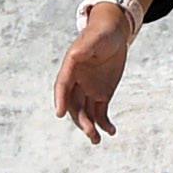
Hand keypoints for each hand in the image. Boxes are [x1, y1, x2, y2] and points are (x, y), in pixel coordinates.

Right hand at [53, 0, 137, 141]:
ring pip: (86, 113)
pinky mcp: (101, 95)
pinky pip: (100, 113)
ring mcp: (88, 90)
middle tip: (90, 131)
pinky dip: (104, 123)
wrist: (113, 34)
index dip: (60, 99)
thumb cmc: (102, 33)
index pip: (63, 85)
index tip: (59, 113)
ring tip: (97, 139)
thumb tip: (76, 54)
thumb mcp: (96, 37)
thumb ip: (86, 46)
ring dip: (90, 127)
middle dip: (80, 120)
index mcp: (71, 67)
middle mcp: (77, 82)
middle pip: (74, 104)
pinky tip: (111, 131)